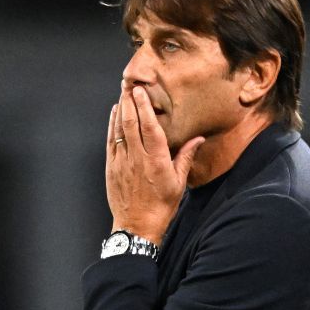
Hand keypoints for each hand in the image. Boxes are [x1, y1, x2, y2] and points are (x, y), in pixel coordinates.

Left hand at [106, 86, 204, 243]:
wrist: (137, 226)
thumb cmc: (161, 206)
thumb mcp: (178, 183)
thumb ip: (186, 157)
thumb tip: (199, 138)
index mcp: (156, 161)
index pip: (150, 127)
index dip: (144, 106)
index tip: (141, 91)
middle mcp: (137, 158)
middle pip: (131, 123)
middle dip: (130, 101)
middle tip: (129, 83)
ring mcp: (122, 162)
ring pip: (119, 129)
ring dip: (120, 109)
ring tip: (122, 92)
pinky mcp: (112, 167)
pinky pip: (111, 140)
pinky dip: (112, 124)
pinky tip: (114, 113)